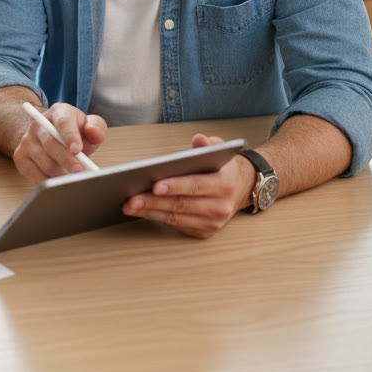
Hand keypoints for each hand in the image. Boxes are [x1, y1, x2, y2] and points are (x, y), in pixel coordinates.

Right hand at [13, 102, 106, 181]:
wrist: (47, 134)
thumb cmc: (73, 132)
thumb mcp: (87, 126)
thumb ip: (96, 127)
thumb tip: (93, 132)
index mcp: (59, 112)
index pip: (63, 122)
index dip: (70, 136)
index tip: (78, 150)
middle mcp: (39, 124)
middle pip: (51, 144)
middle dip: (67, 160)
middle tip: (80, 171)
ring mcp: (27, 141)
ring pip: (44, 162)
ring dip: (60, 174)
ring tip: (73, 178)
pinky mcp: (20, 157)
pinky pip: (34, 175)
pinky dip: (49, 181)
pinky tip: (59, 181)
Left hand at [122, 134, 255, 238]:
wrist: (241, 188)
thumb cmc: (223, 168)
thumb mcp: (219, 149)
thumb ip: (208, 144)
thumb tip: (199, 139)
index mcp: (224, 184)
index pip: (195, 185)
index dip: (174, 186)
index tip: (154, 185)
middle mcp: (221, 207)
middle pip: (181, 205)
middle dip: (153, 202)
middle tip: (130, 199)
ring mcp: (213, 222)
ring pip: (176, 219)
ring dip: (150, 213)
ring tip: (129, 206)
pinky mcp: (204, 232)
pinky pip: (177, 226)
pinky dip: (158, 219)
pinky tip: (142, 212)